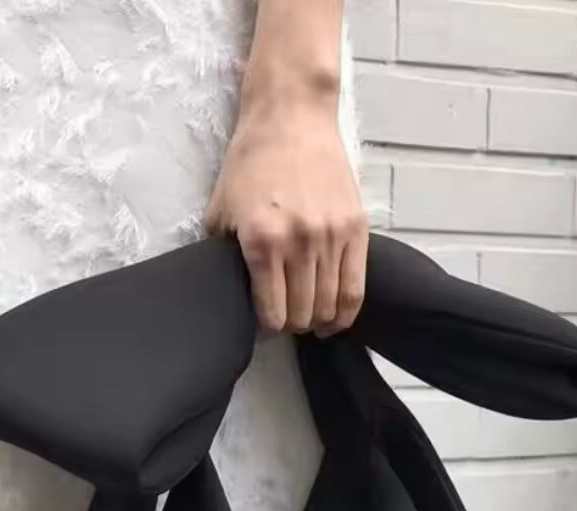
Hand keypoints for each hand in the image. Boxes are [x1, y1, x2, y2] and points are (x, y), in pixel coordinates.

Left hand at [204, 94, 367, 336]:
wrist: (291, 117)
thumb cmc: (251, 162)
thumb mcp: (220, 211)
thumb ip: (225, 255)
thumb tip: (233, 292)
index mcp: (263, 241)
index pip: (272, 313)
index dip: (268, 327)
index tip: (266, 323)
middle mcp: (299, 243)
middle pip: (302, 314)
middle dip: (292, 325)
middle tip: (286, 318)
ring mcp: (331, 236)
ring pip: (329, 305)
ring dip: (317, 320)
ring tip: (309, 319)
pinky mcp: (356, 228)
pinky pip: (356, 288)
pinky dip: (346, 312)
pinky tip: (335, 319)